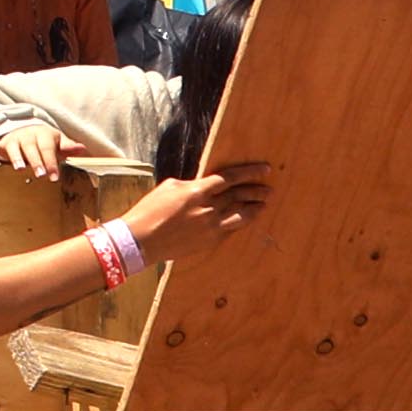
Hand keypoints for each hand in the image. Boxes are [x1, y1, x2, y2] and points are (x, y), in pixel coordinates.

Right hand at [139, 154, 270, 260]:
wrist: (142, 240)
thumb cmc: (150, 210)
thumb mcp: (169, 187)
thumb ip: (191, 185)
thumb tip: (203, 185)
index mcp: (197, 190)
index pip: (230, 177)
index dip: (250, 172)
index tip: (265, 169)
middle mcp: (208, 208)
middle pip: (240, 195)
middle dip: (257, 190)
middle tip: (268, 189)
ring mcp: (211, 226)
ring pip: (241, 215)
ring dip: (254, 208)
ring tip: (264, 204)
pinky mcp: (210, 241)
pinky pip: (231, 229)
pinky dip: (240, 222)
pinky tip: (245, 219)